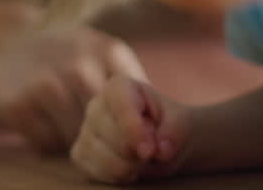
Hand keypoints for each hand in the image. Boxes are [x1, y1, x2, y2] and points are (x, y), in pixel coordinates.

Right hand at [0, 21, 148, 152]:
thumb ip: (132, 87)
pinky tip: (43, 121)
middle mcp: (78, 65)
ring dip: (76, 142)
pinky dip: (48, 141)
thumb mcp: (100, 54)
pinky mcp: (17, 105)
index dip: (138, 131)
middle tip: (101, 141)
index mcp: (109, 51)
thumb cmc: (65, 54)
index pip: (137, 106)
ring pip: (77, 139)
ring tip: (67, 123)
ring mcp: (44, 84)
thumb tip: (161, 137)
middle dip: (109, 142)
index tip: (140, 146)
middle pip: (109, 128)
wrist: (2, 41)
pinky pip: (47, 143)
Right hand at [71, 75, 191, 183]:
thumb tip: (161, 150)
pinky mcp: (81, 152)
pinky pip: (92, 169)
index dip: (132, 127)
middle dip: (135, 152)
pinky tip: (128, 168)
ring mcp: (85, 129)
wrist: (162, 141)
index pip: (118, 102)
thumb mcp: (182, 124)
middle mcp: (96, 105)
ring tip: (142, 161)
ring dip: (128, 167)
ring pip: (100, 155)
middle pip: (110, 133)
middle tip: (152, 152)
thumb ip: (175, 132)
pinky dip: (115, 176)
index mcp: (120, 87)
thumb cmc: (169, 126)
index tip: (150, 149)